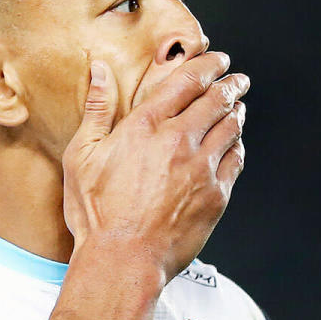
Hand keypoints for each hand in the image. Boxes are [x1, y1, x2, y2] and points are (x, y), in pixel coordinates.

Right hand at [62, 52, 248, 279]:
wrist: (123, 259)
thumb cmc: (97, 212)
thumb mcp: (83, 155)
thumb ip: (96, 108)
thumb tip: (99, 71)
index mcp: (146, 126)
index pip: (188, 80)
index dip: (208, 64)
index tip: (217, 59)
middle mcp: (179, 141)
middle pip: (217, 99)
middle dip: (230, 84)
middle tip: (237, 79)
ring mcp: (202, 168)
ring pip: (231, 127)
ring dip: (237, 112)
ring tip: (238, 107)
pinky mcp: (215, 194)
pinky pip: (236, 159)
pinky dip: (237, 145)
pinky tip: (234, 144)